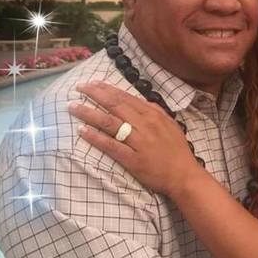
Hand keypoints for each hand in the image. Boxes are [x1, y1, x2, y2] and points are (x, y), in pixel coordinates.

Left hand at [69, 81, 201, 196]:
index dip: (108, 89)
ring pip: (109, 123)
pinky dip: (95, 137)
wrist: (184, 174)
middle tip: (79, 88)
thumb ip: (155, 111)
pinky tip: (82, 131)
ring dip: (89, 113)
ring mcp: (137, 142)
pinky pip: (110, 145)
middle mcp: (144, 125)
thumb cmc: (177, 151)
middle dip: (95, 95)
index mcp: (153, 115)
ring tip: (73, 107)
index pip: (126, 98)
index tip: (93, 83)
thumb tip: (140, 100)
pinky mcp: (132, 159)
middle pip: (115, 106)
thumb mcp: (170, 124)